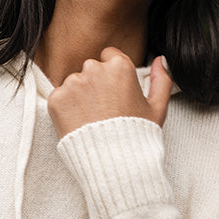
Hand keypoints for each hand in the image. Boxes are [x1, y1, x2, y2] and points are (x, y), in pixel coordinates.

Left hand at [47, 48, 172, 138]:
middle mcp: (94, 69)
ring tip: (92, 120)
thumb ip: (161, 79)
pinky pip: (60, 98)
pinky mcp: (57, 99)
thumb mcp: (157, 108)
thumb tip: (161, 60)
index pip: (109, 56)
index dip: (112, 75)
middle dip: (95, 85)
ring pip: (74, 83)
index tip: (113, 92)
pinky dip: (66, 109)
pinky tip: (79, 124)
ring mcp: (73, 83)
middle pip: (91, 69)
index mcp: (119, 66)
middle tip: (103, 111)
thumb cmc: (137, 136)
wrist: (113, 162)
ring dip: (79, 97)